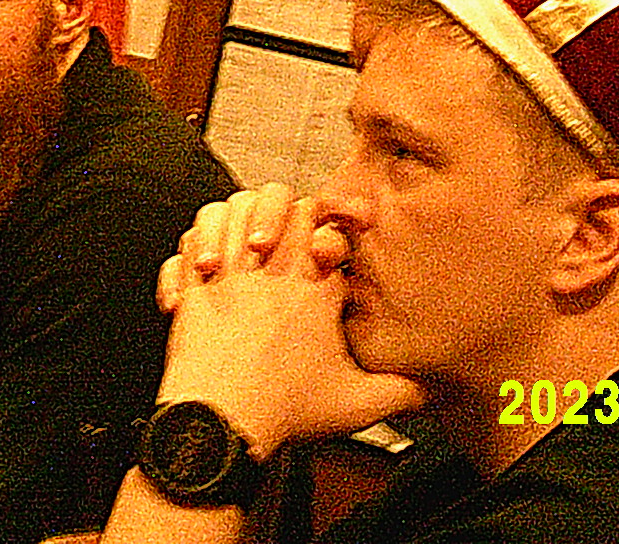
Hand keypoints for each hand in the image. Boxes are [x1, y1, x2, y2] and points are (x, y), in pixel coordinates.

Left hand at [156, 185, 421, 455]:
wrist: (219, 421)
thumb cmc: (280, 408)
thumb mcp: (357, 404)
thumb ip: (401, 391)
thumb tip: (433, 390)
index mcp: (312, 284)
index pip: (325, 222)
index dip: (327, 227)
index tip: (323, 252)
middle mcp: (269, 267)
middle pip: (277, 198)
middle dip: (281, 209)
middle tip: (281, 239)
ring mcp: (226, 271)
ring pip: (226, 208)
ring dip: (233, 219)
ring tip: (242, 244)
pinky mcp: (192, 286)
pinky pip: (185, 243)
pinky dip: (191, 249)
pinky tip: (202, 272)